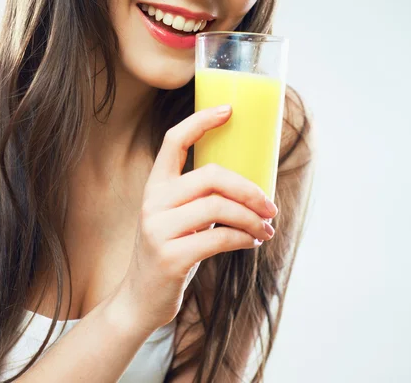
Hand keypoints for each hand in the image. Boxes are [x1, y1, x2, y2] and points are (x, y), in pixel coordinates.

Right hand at [113, 105, 277, 332]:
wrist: (140, 299)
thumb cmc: (171, 250)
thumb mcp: (178, 217)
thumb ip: (201, 197)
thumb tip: (252, 186)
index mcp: (156, 185)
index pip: (174, 141)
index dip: (201, 121)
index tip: (228, 110)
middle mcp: (153, 201)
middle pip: (211, 175)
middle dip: (248, 188)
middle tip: (270, 206)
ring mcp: (158, 229)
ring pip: (219, 207)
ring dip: (252, 218)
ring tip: (266, 229)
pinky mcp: (170, 257)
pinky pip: (219, 239)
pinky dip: (244, 239)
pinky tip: (253, 243)